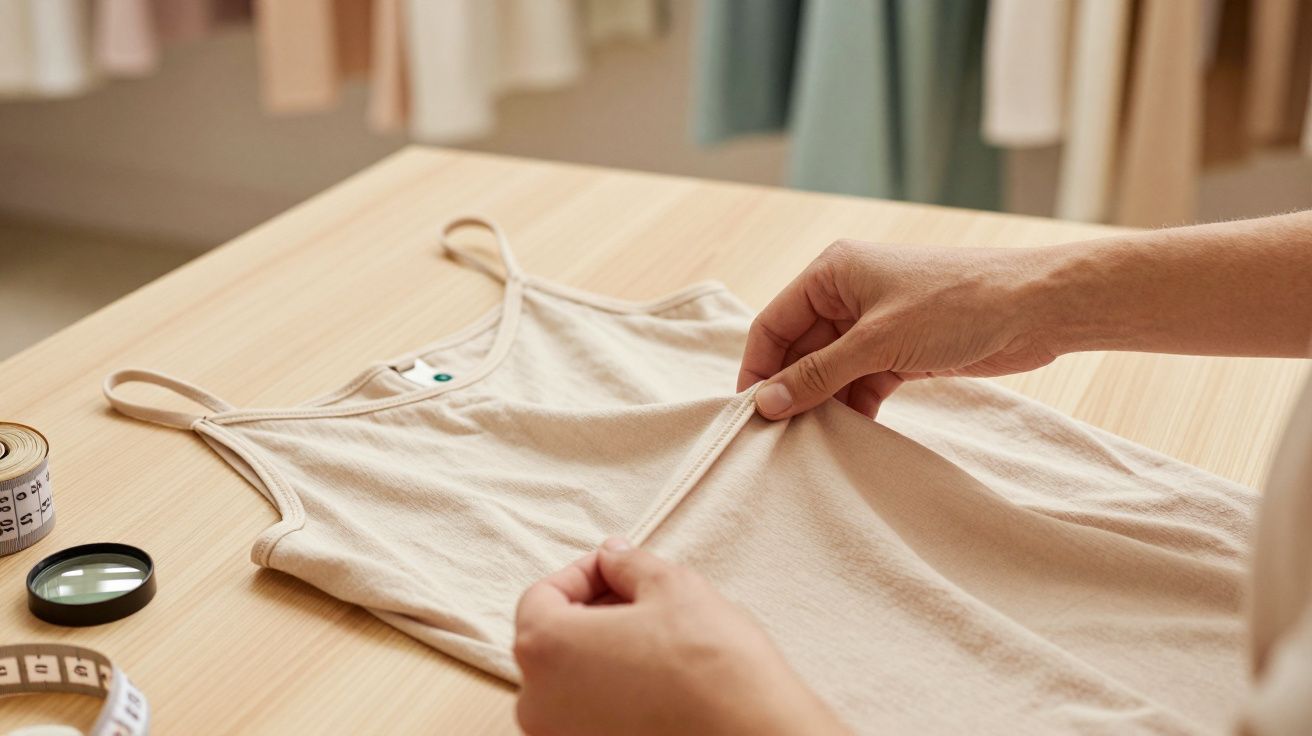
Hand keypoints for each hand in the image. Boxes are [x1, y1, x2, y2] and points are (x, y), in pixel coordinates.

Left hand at [514, 538, 848, 735]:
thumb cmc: (710, 664)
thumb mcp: (672, 587)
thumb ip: (628, 565)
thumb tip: (614, 557)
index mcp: (545, 649)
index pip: (541, 596)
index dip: (583, 573)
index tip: (615, 568)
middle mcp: (538, 703)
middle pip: (551, 642)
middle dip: (592, 612)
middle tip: (638, 598)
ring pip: (570, 683)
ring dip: (602, 654)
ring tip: (654, 640)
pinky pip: (589, 717)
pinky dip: (612, 694)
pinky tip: (656, 681)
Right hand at [738, 239, 1056, 419]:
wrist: (1037, 308)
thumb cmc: (959, 303)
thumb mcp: (878, 341)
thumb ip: (820, 374)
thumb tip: (766, 403)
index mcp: (833, 272)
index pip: (773, 323)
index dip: (757, 367)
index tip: (747, 414)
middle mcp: (848, 294)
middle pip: (799, 350)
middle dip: (790, 390)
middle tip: (776, 437)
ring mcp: (875, 324)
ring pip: (830, 370)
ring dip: (821, 403)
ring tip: (809, 444)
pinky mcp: (901, 350)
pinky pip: (861, 382)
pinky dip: (853, 407)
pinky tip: (848, 437)